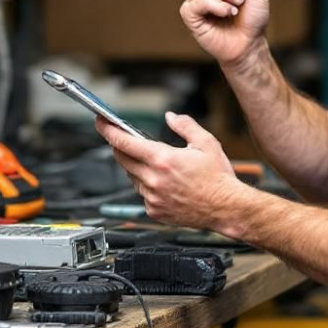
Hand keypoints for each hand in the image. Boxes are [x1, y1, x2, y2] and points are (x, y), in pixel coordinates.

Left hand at [94, 111, 245, 230]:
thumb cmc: (218, 178)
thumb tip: (170, 116)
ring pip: (132, 177)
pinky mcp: (154, 211)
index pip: (125, 142)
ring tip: (156, 164)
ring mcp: (152, 198)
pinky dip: (146, 185)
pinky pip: (142, 194)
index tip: (100, 122)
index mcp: (163, 160)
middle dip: (121, 147)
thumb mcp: (206, 143)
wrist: (227, 208)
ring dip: (136, 167)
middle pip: (122, 159)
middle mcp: (153, 179)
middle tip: (126, 139)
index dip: (108, 130)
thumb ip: (185, 126)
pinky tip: (163, 183)